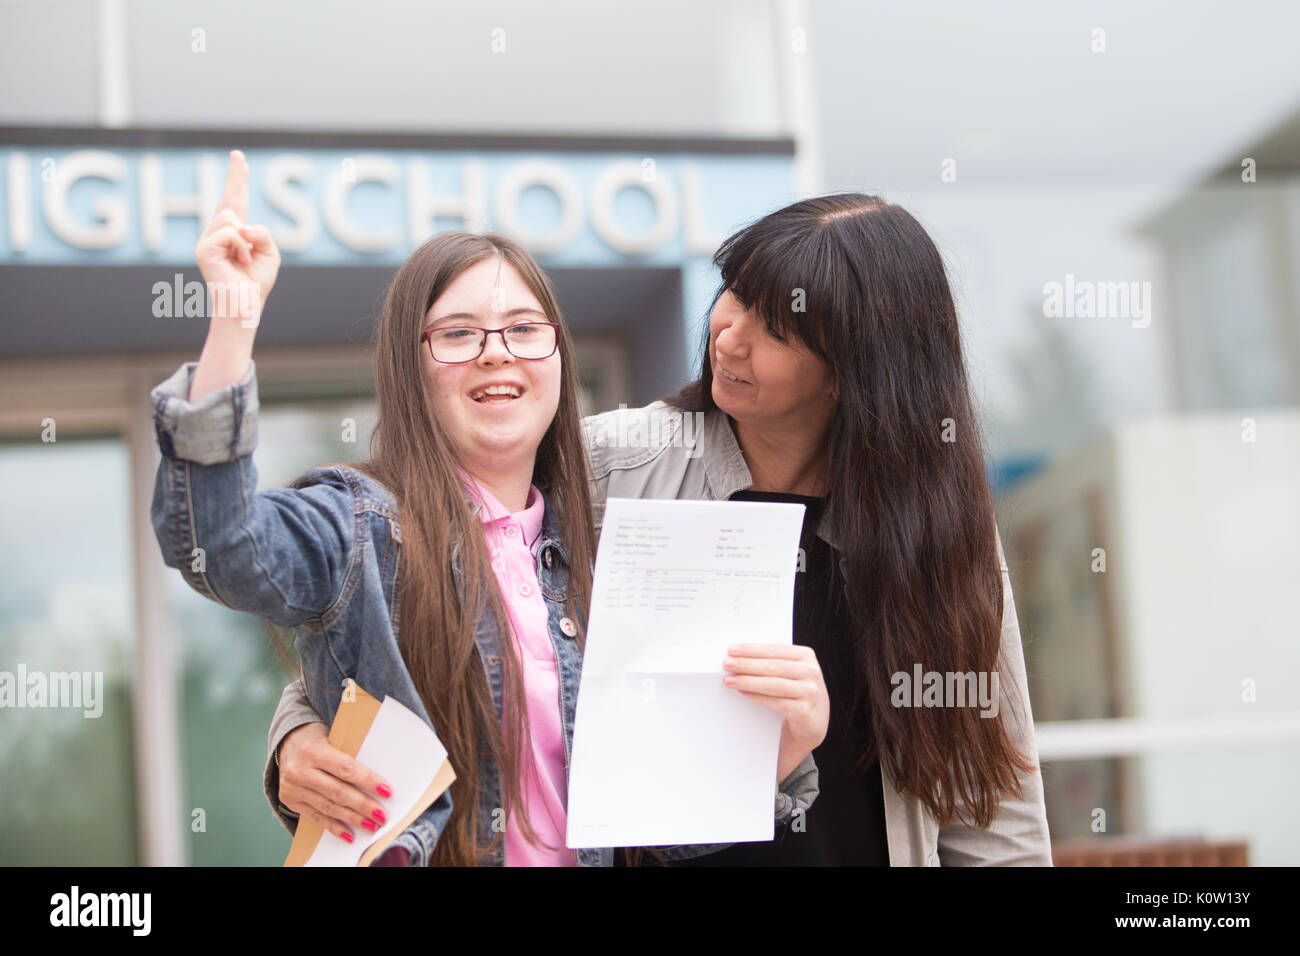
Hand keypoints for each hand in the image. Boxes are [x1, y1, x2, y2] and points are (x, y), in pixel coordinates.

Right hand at [194, 149, 279, 324]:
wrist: (245, 306)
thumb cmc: (256, 282)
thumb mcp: (270, 253)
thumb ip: (262, 232)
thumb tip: (240, 223)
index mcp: (233, 233)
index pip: (236, 202)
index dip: (238, 181)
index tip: (240, 160)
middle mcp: (217, 233)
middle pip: (229, 198)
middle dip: (236, 176)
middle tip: (239, 153)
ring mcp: (207, 240)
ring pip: (231, 217)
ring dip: (246, 239)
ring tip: (245, 258)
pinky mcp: (204, 249)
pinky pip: (229, 232)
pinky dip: (240, 245)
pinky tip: (239, 260)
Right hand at [277, 721, 393, 843]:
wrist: (288, 743)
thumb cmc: (319, 740)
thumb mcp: (333, 738)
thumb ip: (350, 756)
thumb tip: (379, 780)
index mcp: (313, 750)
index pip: (346, 768)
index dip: (368, 781)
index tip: (387, 791)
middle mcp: (299, 770)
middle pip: (337, 791)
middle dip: (363, 805)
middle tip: (382, 816)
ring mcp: (292, 788)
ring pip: (328, 807)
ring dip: (352, 819)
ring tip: (371, 825)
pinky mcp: (290, 801)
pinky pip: (316, 817)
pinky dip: (334, 826)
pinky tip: (349, 834)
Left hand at [723, 643, 828, 782]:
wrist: (812, 722)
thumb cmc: (796, 691)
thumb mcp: (792, 671)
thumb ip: (774, 661)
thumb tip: (740, 655)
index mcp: (807, 656)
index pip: (775, 649)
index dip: (752, 649)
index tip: (732, 650)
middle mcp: (811, 672)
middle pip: (773, 666)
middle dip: (747, 664)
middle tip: (727, 664)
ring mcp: (809, 692)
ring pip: (774, 684)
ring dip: (748, 681)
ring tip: (730, 680)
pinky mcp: (803, 711)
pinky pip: (775, 702)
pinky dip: (756, 696)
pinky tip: (743, 692)